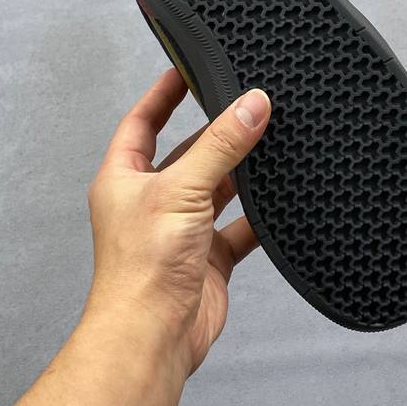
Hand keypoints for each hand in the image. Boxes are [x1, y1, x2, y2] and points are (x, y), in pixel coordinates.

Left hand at [86, 69, 270, 377]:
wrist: (153, 337)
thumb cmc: (143, 268)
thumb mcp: (182, 190)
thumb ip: (220, 147)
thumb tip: (251, 106)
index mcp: (125, 179)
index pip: (142, 122)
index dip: (163, 94)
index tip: (187, 68)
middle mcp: (152, 201)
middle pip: (187, 154)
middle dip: (215, 133)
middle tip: (246, 105)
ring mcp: (182, 229)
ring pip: (217, 188)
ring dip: (241, 173)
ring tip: (270, 143)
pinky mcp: (208, 256)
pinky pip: (239, 227)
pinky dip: (259, 216)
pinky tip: (281, 201)